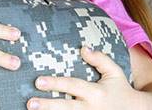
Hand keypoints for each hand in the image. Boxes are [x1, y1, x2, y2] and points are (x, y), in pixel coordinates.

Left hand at [27, 46, 145, 109]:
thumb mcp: (114, 72)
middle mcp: (92, 108)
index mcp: (96, 92)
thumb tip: (83, 47)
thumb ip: (99, 59)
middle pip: (66, 107)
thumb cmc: (121, 90)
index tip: (38, 81)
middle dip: (48, 105)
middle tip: (30, 103)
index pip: (73, 86)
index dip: (56, 83)